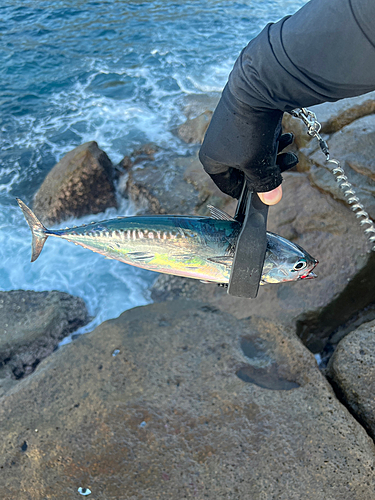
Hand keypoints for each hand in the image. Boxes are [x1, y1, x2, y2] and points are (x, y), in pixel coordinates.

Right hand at [199, 84, 297, 202]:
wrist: (257, 85)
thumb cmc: (249, 130)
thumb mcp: (257, 165)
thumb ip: (264, 185)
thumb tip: (271, 201)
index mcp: (211, 159)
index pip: (227, 186)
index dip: (247, 193)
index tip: (264, 195)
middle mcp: (217, 144)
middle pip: (245, 169)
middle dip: (267, 171)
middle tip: (284, 169)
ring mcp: (230, 129)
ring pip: (255, 152)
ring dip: (274, 155)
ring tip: (292, 151)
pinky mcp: (244, 115)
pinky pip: (258, 136)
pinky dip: (273, 140)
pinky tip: (288, 136)